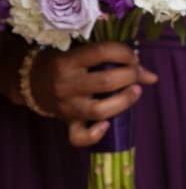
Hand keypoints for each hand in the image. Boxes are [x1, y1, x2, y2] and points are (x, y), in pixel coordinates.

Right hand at [31, 42, 157, 146]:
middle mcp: (66, 84)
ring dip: (125, 101)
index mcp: (68, 61)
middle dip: (130, 76)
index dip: (125, 53)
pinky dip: (96, 134)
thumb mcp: (83, 55)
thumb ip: (116, 61)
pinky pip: (80, 137)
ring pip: (99, 110)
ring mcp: (66, 106)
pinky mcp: (66, 123)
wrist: (29, 81)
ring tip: (135, 92)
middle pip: (105, 82)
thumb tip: (153, 77)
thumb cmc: (65, 63)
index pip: (102, 52)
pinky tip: (107, 124)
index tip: (132, 57)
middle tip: (135, 73)